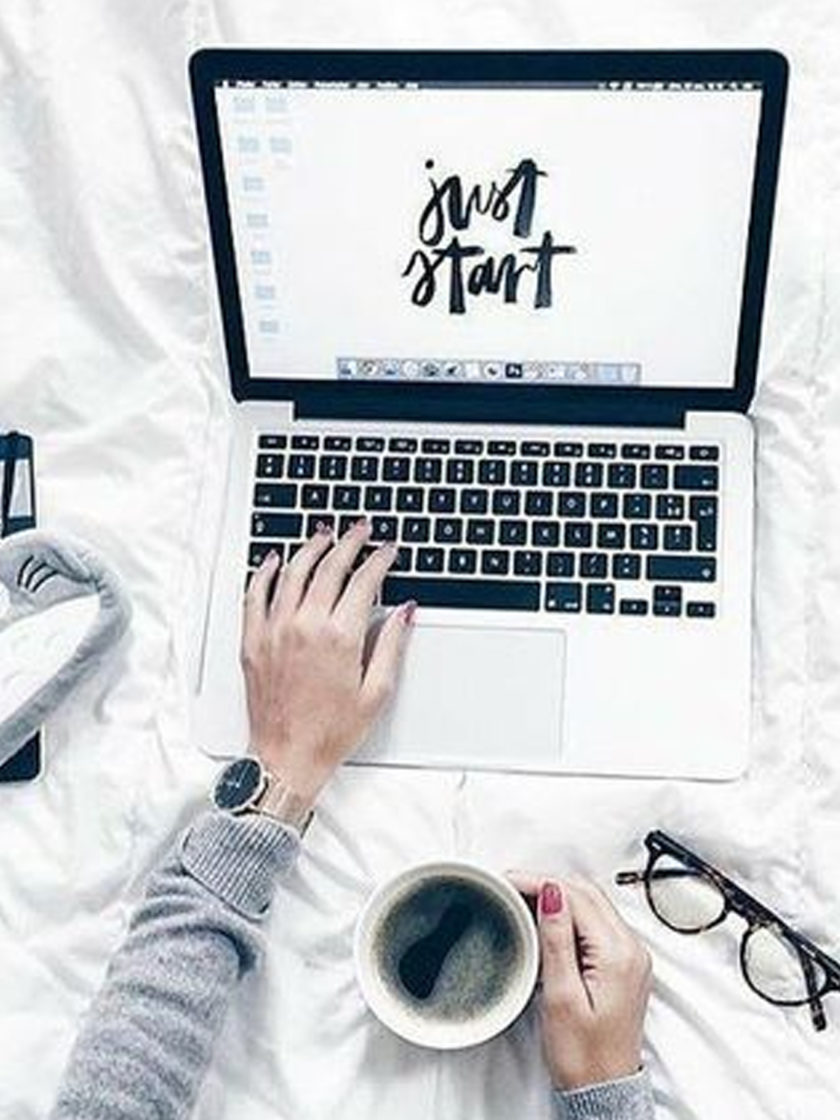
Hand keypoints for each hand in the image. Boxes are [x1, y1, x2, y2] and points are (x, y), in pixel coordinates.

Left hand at [241, 520, 414, 805]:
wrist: (286, 758)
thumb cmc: (330, 732)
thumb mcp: (376, 692)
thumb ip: (391, 645)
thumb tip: (404, 611)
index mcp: (339, 637)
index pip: (364, 581)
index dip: (379, 559)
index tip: (387, 550)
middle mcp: (305, 626)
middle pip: (329, 567)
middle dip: (349, 542)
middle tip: (360, 530)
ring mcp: (275, 630)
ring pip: (293, 572)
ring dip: (311, 547)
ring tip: (324, 535)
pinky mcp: (253, 640)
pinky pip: (256, 594)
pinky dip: (267, 571)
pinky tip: (275, 560)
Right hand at [510, 873, 651, 1091]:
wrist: (604, 1091)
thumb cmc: (584, 1057)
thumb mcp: (561, 996)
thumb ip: (557, 939)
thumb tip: (551, 894)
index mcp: (619, 954)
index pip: (577, 897)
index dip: (540, 882)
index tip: (511, 881)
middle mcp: (632, 950)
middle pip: (589, 893)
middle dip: (550, 883)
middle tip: (513, 887)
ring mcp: (631, 957)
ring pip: (594, 904)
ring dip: (561, 896)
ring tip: (525, 900)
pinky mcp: (624, 965)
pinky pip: (598, 924)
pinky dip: (572, 915)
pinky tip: (550, 921)